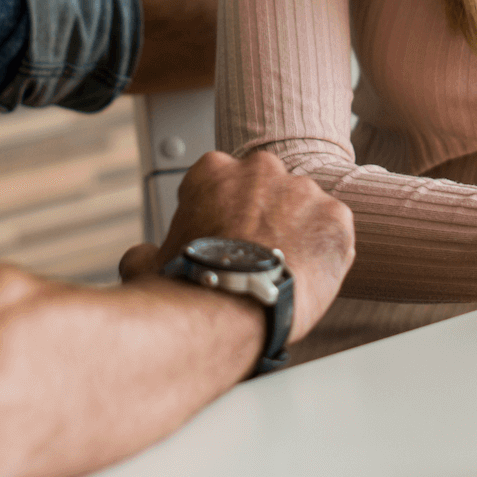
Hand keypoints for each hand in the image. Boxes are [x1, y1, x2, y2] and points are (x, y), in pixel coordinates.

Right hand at [117, 150, 353, 343]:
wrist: (231, 309)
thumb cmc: (190, 287)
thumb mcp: (151, 265)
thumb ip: (147, 253)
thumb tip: (140, 257)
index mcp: (213, 170)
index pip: (224, 182)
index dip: (226, 214)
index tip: (226, 239)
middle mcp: (261, 168)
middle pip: (270, 189)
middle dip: (267, 216)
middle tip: (259, 255)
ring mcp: (303, 189)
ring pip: (306, 209)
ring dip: (299, 233)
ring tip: (285, 273)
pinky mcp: (336, 217)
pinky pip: (335, 233)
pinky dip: (327, 253)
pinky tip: (309, 278)